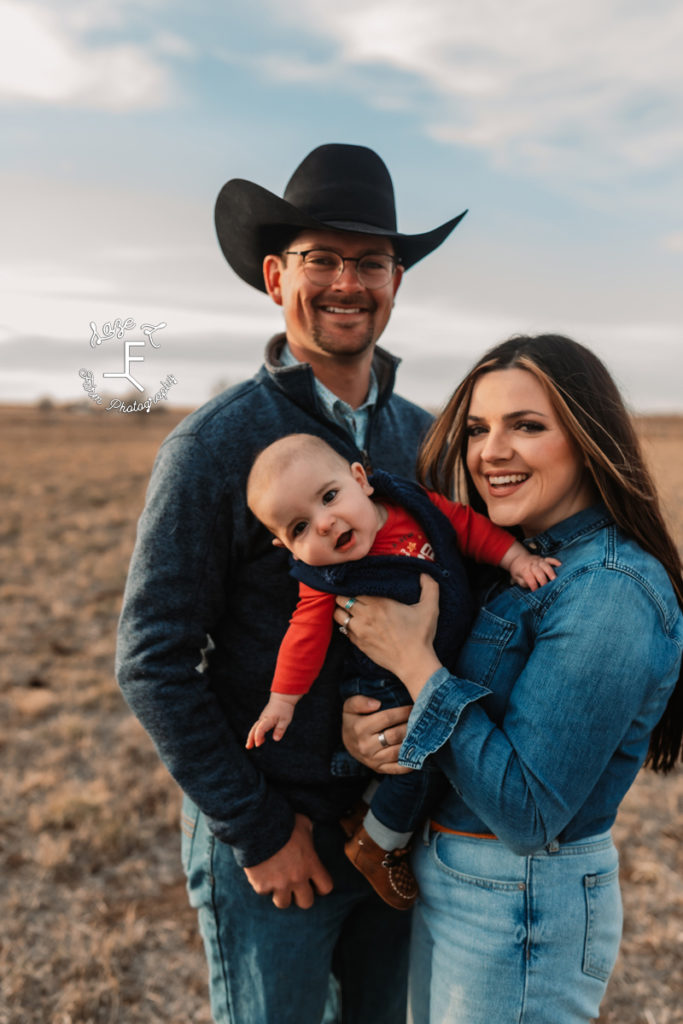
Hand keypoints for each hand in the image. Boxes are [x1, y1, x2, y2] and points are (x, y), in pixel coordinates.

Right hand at [243, 814, 333, 908]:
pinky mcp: (262, 886)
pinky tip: (261, 872)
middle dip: (301, 895)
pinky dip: (262, 884)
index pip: (325, 887)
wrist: (258, 826)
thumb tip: (309, 832)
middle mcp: (297, 878)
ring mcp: (279, 884)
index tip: (314, 883)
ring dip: (281, 894)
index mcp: (311, 864)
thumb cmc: (284, 822)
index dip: (320, 886)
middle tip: (295, 886)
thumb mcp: (304, 824)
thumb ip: (309, 833)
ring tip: (277, 883)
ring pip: (283, 903)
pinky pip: (264, 892)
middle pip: (306, 902)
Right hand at [246, 693, 297, 748]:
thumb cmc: (284, 709)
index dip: (258, 737)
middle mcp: (263, 719)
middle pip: (254, 729)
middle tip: (248, 747)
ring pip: (255, 728)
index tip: (258, 744)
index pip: (260, 729)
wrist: (282, 699)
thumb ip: (280, 729)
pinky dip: (256, 734)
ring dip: (252, 737)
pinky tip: (261, 741)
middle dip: (251, 738)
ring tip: (249, 746)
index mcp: (268, 719)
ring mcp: (262, 719)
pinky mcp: (263, 719)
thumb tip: (276, 739)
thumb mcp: (285, 720)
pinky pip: (258, 727)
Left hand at [333, 574, 442, 699]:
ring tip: (349, 609)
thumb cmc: (421, 635)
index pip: (354, 588)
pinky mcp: (358, 644)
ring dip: (342, 611)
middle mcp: (365, 616)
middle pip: (342, 599)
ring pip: (338, 615)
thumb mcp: (430, 608)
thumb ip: (430, 587)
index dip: (353, 585)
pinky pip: (343, 630)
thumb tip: (425, 574)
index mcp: (379, 604)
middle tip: (351, 595)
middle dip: (344, 595)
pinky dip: (346, 625)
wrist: (414, 664)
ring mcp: (359, 631)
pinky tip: (355, 624)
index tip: (358, 584)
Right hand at [341, 695, 412, 774]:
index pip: (386, 718)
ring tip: (421, 733)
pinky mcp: (379, 769)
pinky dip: (410, 762)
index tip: (412, 707)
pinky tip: (417, 752)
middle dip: (410, 726)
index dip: (402, 712)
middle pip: (395, 735)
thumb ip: (359, 702)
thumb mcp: (349, 707)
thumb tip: (376, 703)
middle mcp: (365, 746)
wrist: (347, 743)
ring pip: (398, 751)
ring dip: (412, 742)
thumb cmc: (353, 721)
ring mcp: (373, 760)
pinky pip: (398, 768)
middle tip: (420, 719)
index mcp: (359, 728)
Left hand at [508, 553, 560, 589]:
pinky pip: (550, 559)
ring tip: (555, 580)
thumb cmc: (518, 571)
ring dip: (551, 573)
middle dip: (543, 581)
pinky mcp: (543, 559)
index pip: (530, 579)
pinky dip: (555, 561)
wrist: (517, 558)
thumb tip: (532, 587)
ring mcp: (538, 561)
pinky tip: (560, 565)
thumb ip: (524, 583)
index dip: (533, 586)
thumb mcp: (517, 578)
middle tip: (547, 588)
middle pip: (539, 572)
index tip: (536, 591)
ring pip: (546, 566)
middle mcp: (532, 565)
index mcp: (524, 570)